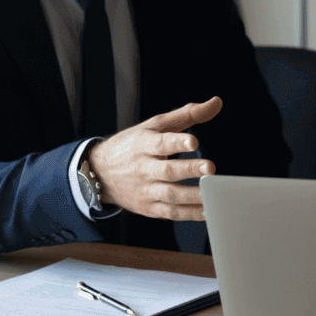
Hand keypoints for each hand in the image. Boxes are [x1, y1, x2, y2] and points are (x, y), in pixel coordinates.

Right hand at [88, 97, 221, 220]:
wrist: (99, 172)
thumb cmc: (134, 144)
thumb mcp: (155, 125)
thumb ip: (187, 114)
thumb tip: (217, 102)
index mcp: (143, 144)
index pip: (160, 143)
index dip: (176, 142)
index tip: (193, 142)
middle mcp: (143, 168)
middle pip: (167, 171)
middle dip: (189, 169)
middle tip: (210, 168)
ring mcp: (145, 190)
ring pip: (170, 195)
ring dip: (193, 196)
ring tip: (214, 193)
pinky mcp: (148, 208)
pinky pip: (170, 213)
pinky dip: (189, 214)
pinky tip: (208, 210)